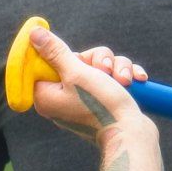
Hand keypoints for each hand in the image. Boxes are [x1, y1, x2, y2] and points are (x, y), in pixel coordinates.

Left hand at [26, 26, 147, 142]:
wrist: (132, 136)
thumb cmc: (102, 106)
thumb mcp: (76, 72)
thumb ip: (54, 51)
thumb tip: (34, 34)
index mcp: (47, 95)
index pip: (44, 63)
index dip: (61, 54)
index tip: (76, 57)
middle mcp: (62, 99)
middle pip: (76, 60)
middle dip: (98, 60)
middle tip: (105, 71)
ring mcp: (84, 101)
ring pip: (99, 66)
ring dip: (116, 67)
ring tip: (124, 81)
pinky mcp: (103, 102)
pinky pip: (112, 77)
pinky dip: (124, 76)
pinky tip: (137, 80)